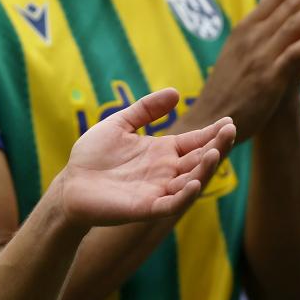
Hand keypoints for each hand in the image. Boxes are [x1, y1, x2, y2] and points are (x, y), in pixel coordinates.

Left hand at [54, 88, 235, 228]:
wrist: (70, 184)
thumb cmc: (93, 155)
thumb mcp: (120, 124)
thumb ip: (146, 110)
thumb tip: (176, 92)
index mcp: (163, 152)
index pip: (195, 142)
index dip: (212, 133)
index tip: (228, 121)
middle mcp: (166, 171)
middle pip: (199, 160)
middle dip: (216, 146)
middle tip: (230, 130)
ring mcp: (158, 190)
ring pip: (191, 181)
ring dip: (205, 169)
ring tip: (215, 152)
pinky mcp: (146, 208)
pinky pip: (171, 203)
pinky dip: (185, 195)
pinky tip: (194, 182)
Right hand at [193, 0, 299, 138]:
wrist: (210, 120)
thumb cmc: (226, 89)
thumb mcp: (238, 54)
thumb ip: (255, 33)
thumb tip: (267, 20)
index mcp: (244, 29)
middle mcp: (251, 37)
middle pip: (288, 4)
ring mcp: (259, 56)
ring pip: (294, 23)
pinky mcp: (268, 78)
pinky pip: (294, 53)